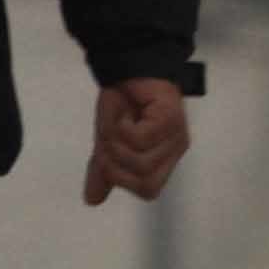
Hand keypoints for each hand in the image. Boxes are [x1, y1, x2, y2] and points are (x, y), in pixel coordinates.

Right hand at [83, 78, 191, 206]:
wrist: (125, 68)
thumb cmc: (122, 104)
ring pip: (140, 163)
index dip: (122, 178)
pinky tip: (126, 113)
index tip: (109, 154)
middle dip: (117, 164)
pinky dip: (122, 127)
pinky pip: (139, 139)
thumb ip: (104, 171)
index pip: (148, 191)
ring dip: (117, 143)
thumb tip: (92, 200)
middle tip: (111, 137)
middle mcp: (175, 151)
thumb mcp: (108, 143)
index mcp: (164, 160)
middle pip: (146, 183)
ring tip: (118, 121)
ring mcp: (176, 135)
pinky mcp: (170, 118)